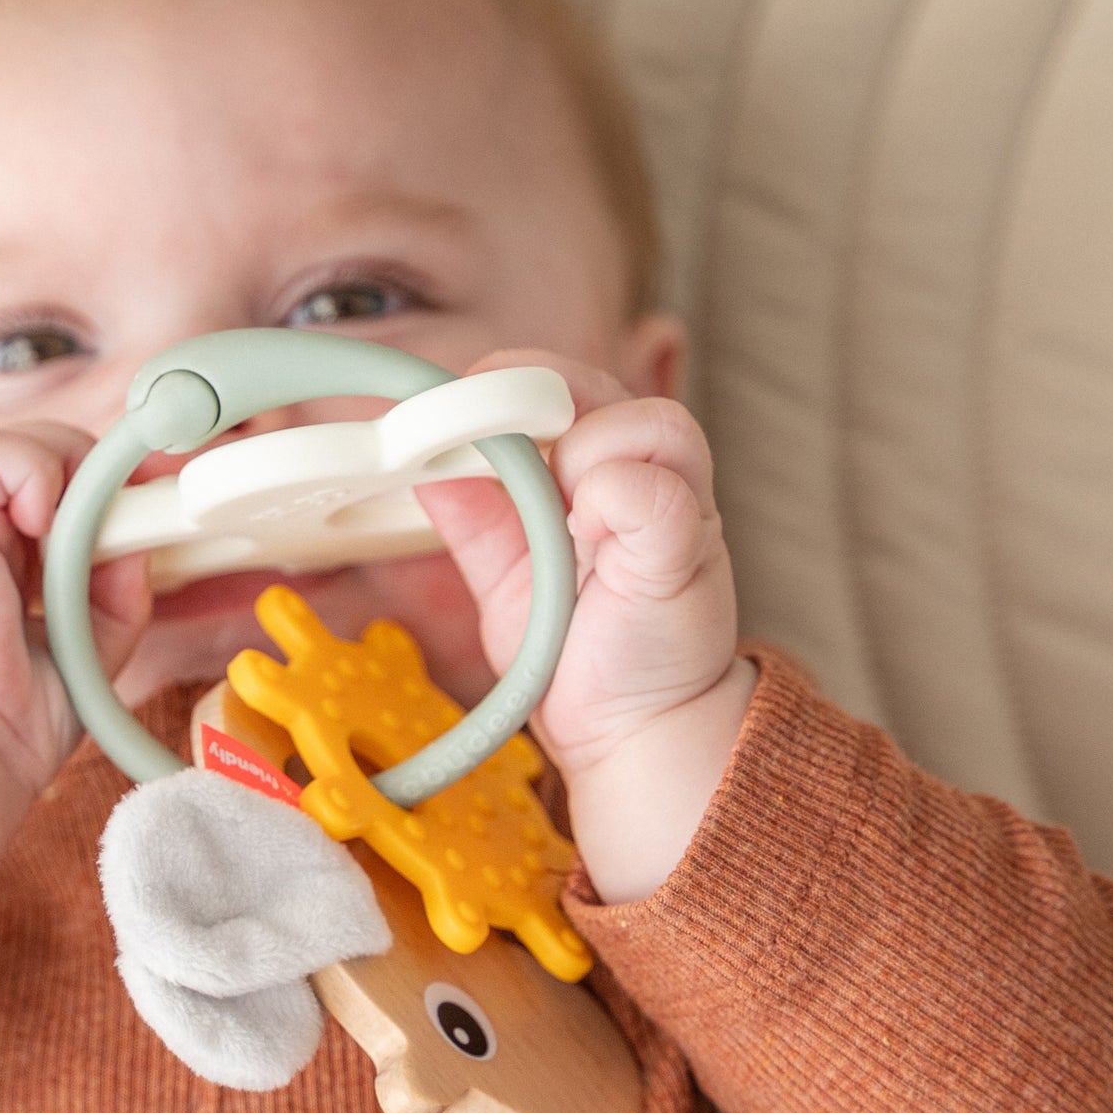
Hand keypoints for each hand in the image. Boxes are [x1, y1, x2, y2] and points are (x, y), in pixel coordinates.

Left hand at [418, 352, 755, 900]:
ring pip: (642, 422)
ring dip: (580, 457)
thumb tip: (425, 469)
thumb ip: (475, 522)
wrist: (631, 730)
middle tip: (499, 455)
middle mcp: (645, 474)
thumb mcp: (505, 578)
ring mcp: (677, 505)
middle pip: (599, 386)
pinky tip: (587, 537)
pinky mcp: (688, 546)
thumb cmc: (578, 653)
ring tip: (560, 523)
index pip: (561, 384)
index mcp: (599, 469)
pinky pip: (654, 488)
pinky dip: (612, 498)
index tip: (457, 401)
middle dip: (537, 407)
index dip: (510, 382)